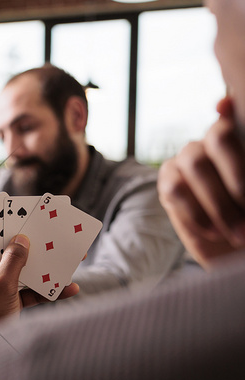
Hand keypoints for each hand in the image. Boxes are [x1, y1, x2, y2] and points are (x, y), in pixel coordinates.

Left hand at [0, 235, 78, 351]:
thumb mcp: (0, 285)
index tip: (13, 210)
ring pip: (22, 272)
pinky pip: (31, 293)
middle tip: (46, 229)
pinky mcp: (10, 305)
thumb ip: (12, 260)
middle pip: (5, 253)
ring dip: (44, 267)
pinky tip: (70, 289)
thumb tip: (21, 239)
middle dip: (28, 244)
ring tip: (67, 257)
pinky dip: (48, 290)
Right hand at [158, 96, 244, 267]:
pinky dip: (197, 213)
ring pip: (196, 165)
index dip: (228, 113)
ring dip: (220, 203)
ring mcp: (186, 163)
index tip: (226, 109)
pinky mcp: (168, 185)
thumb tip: (224, 105)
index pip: (230, 122)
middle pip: (218, 138)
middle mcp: (210, 144)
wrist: (236, 249)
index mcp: (237, 140)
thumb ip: (242, 172)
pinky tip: (214, 231)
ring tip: (237, 232)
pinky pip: (176, 190)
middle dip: (239, 178)